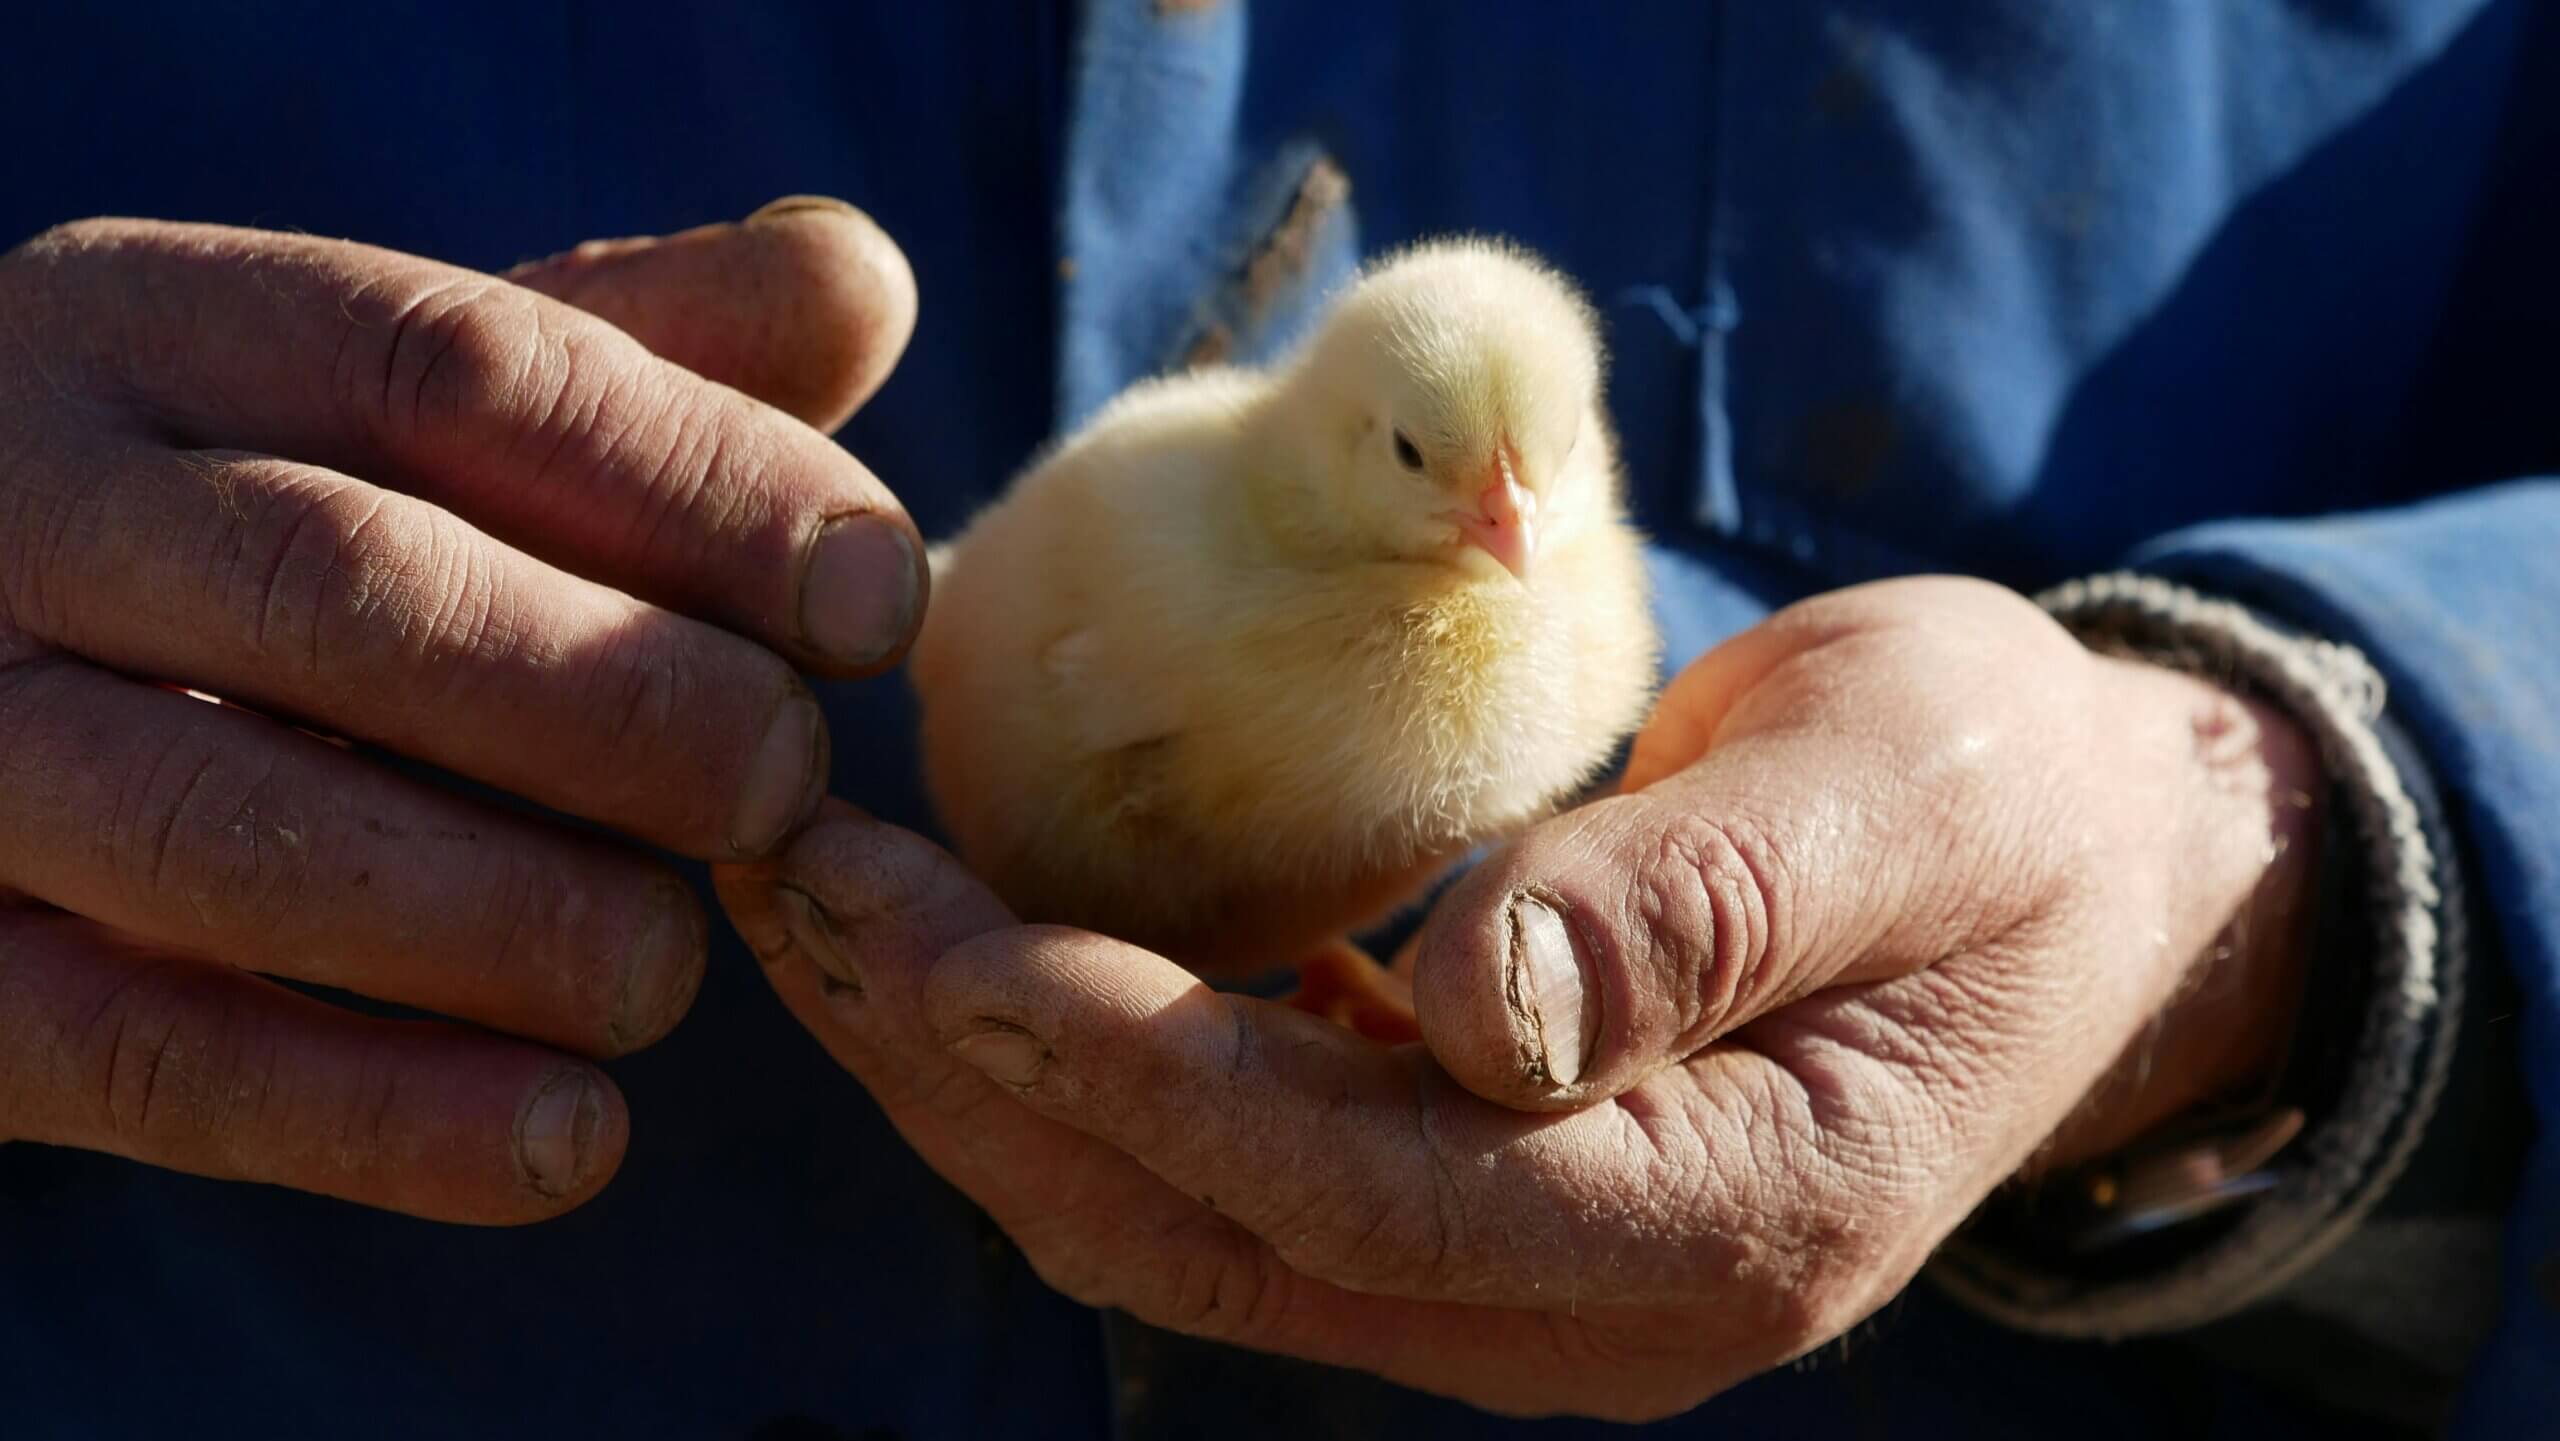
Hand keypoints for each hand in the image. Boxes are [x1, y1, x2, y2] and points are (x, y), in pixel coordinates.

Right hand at [0, 200, 921, 1222]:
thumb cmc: (262, 520)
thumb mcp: (406, 406)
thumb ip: (631, 349)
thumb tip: (859, 275)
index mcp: (161, 326)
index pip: (453, 366)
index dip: (697, 484)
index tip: (875, 599)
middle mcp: (16, 506)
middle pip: (339, 582)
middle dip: (612, 699)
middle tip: (783, 786)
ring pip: (223, 831)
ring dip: (503, 919)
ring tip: (665, 971)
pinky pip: (145, 1054)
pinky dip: (378, 1115)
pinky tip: (573, 1142)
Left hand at [721, 576, 2320, 1417]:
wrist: (2076, 875)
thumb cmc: (2002, 799)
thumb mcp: (1906, 793)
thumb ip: (1707, 904)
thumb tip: (1477, 1011)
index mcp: (1721, 1224)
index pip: (1359, 1188)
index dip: (1136, 1072)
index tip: (947, 933)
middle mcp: (1591, 1305)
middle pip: (1217, 1235)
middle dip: (980, 1080)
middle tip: (799, 894)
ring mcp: (1520, 1274)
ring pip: (1185, 1220)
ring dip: (983, 1077)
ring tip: (825, 911)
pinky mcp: (1468, 1198)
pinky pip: (1226, 1165)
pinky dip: (1076, 1065)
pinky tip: (975, 943)